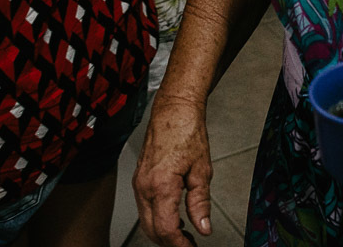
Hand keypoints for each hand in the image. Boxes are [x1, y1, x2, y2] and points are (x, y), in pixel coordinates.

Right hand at [133, 95, 212, 246]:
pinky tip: (173, 219)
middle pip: (152, 230)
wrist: (173, 110)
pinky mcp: (139, 179)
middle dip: (170, 243)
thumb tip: (203, 227)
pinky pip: (145, 208)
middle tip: (190, 245)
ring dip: (163, 233)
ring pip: (146, 221)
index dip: (180, 245)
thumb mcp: (202, 170)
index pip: (166, 230)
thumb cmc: (187, 132)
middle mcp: (144, 186)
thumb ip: (200, 202)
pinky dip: (157, 219)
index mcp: (161, 185)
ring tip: (185, 236)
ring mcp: (139, 183)